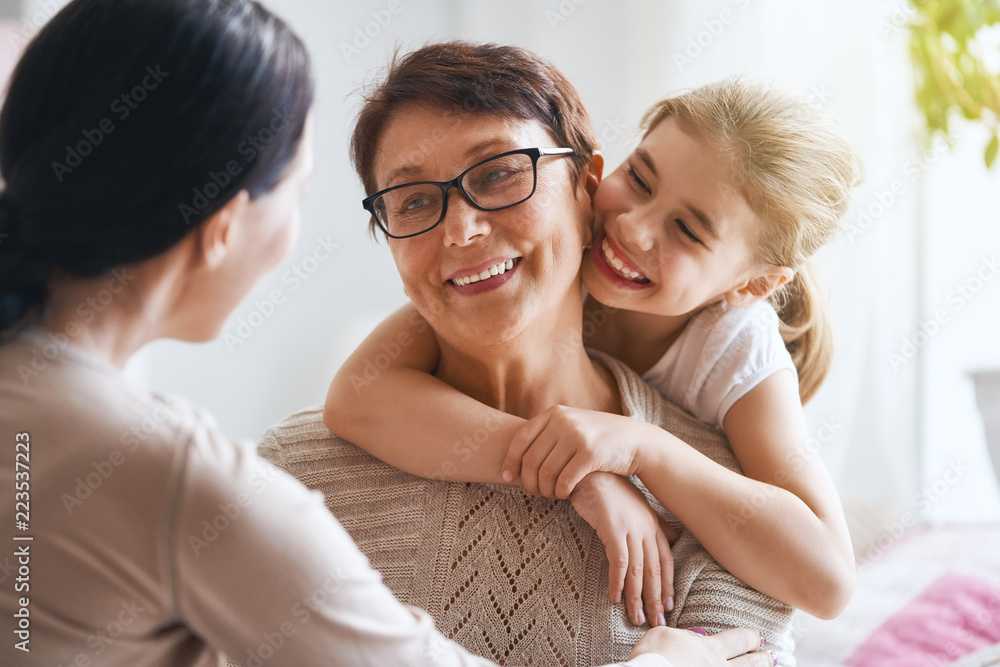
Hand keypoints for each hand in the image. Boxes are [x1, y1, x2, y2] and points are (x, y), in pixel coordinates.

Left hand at [502, 405, 654, 498]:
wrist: (636, 440)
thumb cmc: (598, 438)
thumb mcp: (571, 425)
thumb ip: (548, 432)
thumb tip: (512, 454)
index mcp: (554, 413)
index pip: (520, 439)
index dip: (510, 460)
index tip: (507, 477)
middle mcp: (563, 421)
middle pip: (531, 460)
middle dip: (529, 482)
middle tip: (535, 493)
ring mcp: (577, 436)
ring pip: (546, 473)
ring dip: (545, 490)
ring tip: (551, 495)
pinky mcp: (590, 454)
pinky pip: (564, 481)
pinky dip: (560, 493)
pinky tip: (565, 495)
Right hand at [569, 472, 675, 626]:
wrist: (590, 470)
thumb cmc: (610, 489)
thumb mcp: (636, 507)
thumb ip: (654, 525)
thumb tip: (674, 539)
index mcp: (653, 524)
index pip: (666, 561)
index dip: (667, 585)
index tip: (668, 606)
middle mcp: (645, 528)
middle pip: (655, 570)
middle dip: (656, 599)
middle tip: (657, 623)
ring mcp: (630, 529)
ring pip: (639, 571)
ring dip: (637, 598)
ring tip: (636, 618)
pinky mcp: (613, 529)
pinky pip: (619, 562)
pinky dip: (618, 582)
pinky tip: (614, 598)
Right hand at [630, 627, 770, 665]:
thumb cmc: (651, 658)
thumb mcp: (662, 635)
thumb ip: (684, 636)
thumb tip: (698, 638)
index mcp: (708, 649)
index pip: (738, 639)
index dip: (749, 637)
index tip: (756, 635)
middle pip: (750, 663)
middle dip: (762, 658)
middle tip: (770, 654)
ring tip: (770, 666)